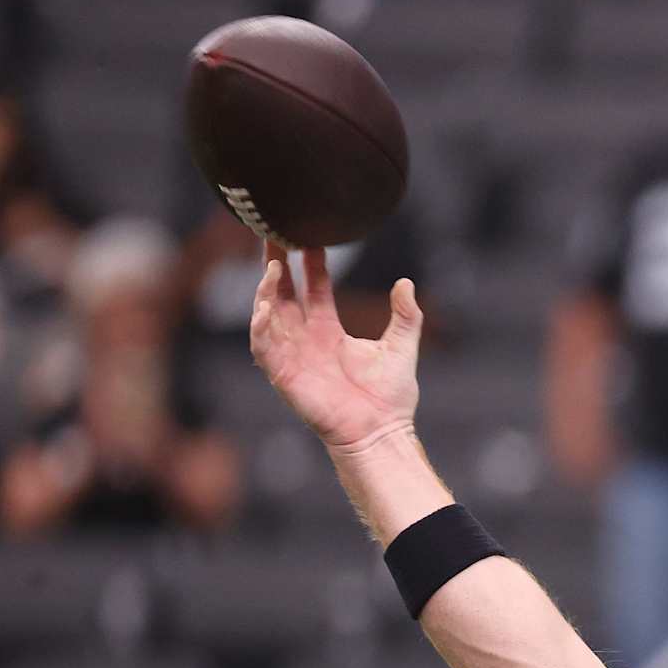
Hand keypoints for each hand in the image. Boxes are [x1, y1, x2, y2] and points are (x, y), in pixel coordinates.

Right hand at [250, 242, 423, 452]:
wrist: (381, 432)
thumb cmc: (391, 398)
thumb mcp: (402, 346)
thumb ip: (405, 315)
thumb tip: (406, 282)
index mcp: (330, 331)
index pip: (314, 288)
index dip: (311, 264)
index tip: (310, 237)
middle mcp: (307, 339)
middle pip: (284, 294)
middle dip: (276, 265)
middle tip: (273, 234)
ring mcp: (293, 356)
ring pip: (269, 314)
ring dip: (266, 290)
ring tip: (271, 266)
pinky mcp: (284, 375)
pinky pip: (264, 346)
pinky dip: (261, 326)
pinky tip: (264, 306)